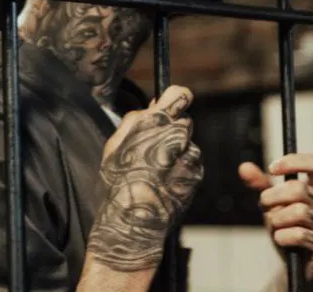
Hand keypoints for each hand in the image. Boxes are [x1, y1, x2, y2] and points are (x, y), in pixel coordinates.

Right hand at [87, 85, 202, 271]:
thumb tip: (153, 106)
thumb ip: (135, 120)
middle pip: (184, 121)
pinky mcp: (197, 173)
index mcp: (155, 121)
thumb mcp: (115, 144)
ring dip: (178, 153)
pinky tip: (166, 182)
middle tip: (155, 150)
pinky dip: (182, 170)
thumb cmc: (119, 181)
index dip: (177, 99)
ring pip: (188, 145)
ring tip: (157, 172)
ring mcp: (190, 154)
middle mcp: (177, 134)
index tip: (172, 107)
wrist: (135, 218)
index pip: (180, 94)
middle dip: (173, 131)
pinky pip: (192, 164)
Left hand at [239, 154, 312, 288]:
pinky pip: (299, 235)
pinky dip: (282, 237)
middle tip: (264, 206)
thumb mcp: (272, 204)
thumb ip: (260, 185)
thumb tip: (243, 167)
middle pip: (298, 188)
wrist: (295, 264)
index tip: (271, 168)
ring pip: (298, 211)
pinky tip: (281, 240)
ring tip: (276, 227)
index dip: (293, 162)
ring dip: (277, 219)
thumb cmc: (286, 227)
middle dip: (272, 197)